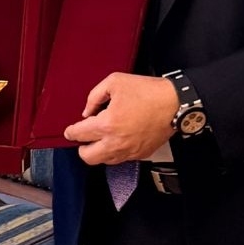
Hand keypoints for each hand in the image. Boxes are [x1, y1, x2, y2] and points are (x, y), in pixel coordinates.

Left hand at [63, 72, 177, 165]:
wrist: (174, 104)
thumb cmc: (146, 91)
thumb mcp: (115, 82)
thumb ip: (94, 97)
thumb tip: (87, 112)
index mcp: (107, 124)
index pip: (80, 134)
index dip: (71, 132)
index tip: (69, 132)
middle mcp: (116, 143)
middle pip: (88, 157)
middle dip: (82, 147)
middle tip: (83, 137)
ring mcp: (129, 151)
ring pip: (104, 161)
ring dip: (98, 151)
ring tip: (101, 138)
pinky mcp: (141, 154)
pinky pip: (121, 159)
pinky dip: (115, 152)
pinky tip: (117, 139)